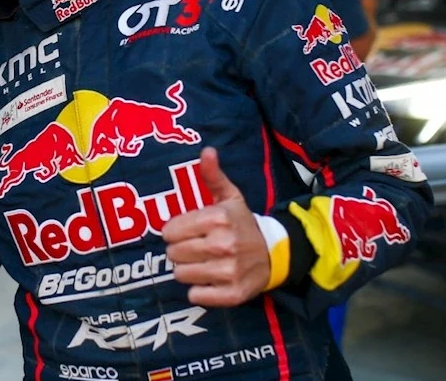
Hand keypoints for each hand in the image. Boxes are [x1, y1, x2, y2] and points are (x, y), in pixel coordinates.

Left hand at [163, 147, 269, 306]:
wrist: (276, 253)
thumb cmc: (243, 223)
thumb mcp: (230, 197)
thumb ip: (213, 175)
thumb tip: (207, 151)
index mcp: (218, 218)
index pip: (170, 231)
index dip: (174, 232)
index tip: (187, 232)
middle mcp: (222, 245)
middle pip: (173, 254)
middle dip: (179, 251)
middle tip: (196, 248)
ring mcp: (228, 271)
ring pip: (181, 275)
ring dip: (188, 270)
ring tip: (203, 263)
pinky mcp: (232, 294)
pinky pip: (196, 296)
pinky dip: (199, 290)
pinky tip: (211, 280)